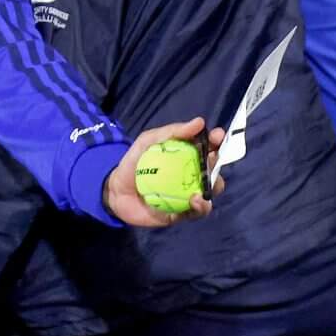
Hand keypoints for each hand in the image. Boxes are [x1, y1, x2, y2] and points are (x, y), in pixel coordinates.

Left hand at [100, 120, 225, 228]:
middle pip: (214, 169)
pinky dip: (201, 206)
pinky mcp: (183, 213)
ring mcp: (189, 194)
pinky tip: (195, 200)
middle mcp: (192, 175)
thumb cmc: (134, 163)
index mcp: (187, 156)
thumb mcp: (148, 141)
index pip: (208, 147)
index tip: (218, 136)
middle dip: (218, 164)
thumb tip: (199, 122)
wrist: (116, 191)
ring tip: (207, 182)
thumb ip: (172, 132)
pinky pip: (198, 212)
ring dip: (214, 186)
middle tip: (212, 160)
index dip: (217, 142)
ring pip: (211, 191)